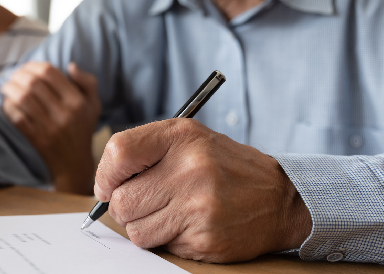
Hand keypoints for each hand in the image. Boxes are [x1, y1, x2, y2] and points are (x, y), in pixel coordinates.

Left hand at [1, 62, 100, 194]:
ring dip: (10, 89)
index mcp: (77, 101)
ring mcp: (49, 127)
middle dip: (18, 75)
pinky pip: (17, 117)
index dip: (33, 65)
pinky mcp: (37, 139)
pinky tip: (7, 103)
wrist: (74, 164)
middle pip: (33, 83)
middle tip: (12, 75)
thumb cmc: (82, 129)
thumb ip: (87, 83)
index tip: (26, 67)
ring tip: (6, 86)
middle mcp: (64, 113)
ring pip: (22, 98)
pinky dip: (8, 107)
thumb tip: (70, 65)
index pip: (50, 72)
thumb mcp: (94, 105)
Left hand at [94, 119, 311, 262]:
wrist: (281, 198)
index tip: (109, 186)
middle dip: (125, 207)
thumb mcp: (189, 140)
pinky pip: (160, 246)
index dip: (105, 175)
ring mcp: (199, 205)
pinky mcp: (205, 237)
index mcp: (182, 137)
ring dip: (145, 227)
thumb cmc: (225, 168)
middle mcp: (191, 168)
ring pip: (135, 230)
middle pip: (121, 200)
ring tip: (171, 214)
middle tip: (145, 203)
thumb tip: (103, 187)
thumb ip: (145, 152)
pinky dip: (167, 240)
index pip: (118, 153)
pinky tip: (189, 225)